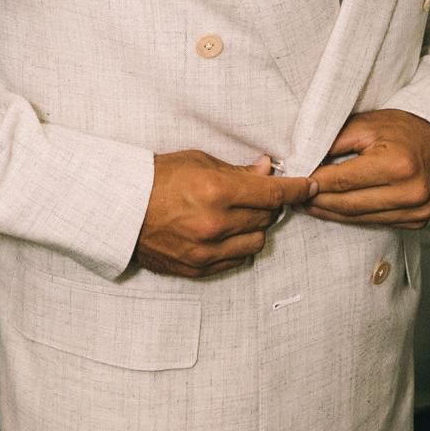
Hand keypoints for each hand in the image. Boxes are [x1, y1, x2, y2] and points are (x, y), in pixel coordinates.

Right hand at [134, 151, 315, 277]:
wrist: (120, 207)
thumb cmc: (157, 177)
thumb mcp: (198, 161)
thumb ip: (237, 170)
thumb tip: (267, 169)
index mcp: (216, 191)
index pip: (272, 192)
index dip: (295, 189)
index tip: (308, 186)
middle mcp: (215, 224)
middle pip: (266, 218)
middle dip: (268, 204)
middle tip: (258, 194)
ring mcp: (206, 251)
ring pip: (256, 243)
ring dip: (255, 228)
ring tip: (238, 215)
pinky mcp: (197, 269)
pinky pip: (236, 261)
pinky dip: (238, 247)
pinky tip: (226, 233)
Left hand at [302, 109, 429, 229]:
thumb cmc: (401, 127)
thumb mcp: (366, 124)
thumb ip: (334, 142)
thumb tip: (304, 160)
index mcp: (397, 165)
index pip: (343, 180)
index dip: (315, 182)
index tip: (295, 180)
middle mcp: (410, 192)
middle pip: (349, 204)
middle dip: (319, 201)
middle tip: (295, 196)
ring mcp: (417, 210)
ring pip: (360, 218)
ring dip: (332, 213)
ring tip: (309, 205)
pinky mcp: (418, 221)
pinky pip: (376, 222)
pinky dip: (353, 217)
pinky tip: (335, 210)